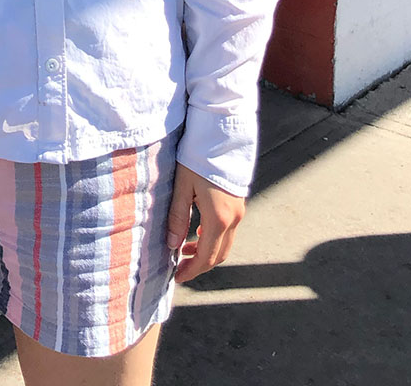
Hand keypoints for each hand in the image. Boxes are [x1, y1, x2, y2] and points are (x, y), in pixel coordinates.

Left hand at [167, 162, 245, 284]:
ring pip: (225, 243)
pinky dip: (213, 238)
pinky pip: (228, 230)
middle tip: (180, 269)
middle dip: (200, 265)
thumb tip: (171, 245)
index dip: (192, 271)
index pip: (206, 257)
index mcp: (218, 218)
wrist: (221, 132)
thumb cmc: (198, 156)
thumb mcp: (182, 186)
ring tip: (184, 250)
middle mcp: (233, 218)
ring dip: (207, 252)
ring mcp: (239, 211)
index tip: (178, 278)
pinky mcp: (238, 203)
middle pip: (219, 254)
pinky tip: (197, 231)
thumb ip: (177, 217)